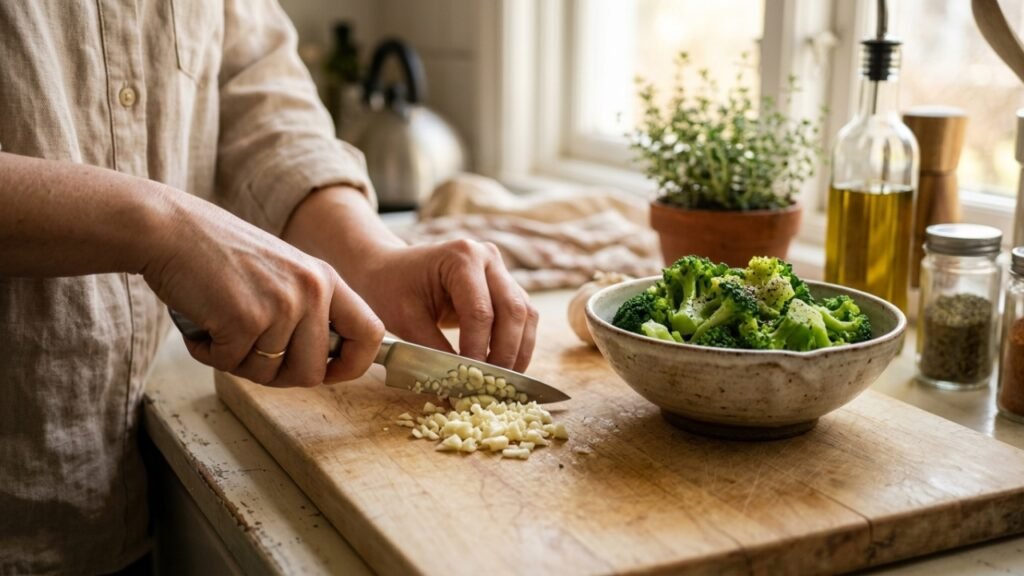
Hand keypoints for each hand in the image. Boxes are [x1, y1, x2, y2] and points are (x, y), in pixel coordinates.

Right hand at [143, 190, 384, 386]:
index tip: (328, 372)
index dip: (353, 365)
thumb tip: (323, 365)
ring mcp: (282, 305)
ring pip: (270, 374)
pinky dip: (211, 353)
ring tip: (222, 327)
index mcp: (326, 279)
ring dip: (239, 362)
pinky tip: (202, 323)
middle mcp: (312, 291)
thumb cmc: (218, 255)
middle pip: (313, 372)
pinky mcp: (246, 319)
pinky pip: (233, 365)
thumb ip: (307, 310)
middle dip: (277, 374)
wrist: (170, 229)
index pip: (371, 333)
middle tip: (248, 353)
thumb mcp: (282, 273)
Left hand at [353, 240, 539, 371]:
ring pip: (525, 314)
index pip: (480, 312)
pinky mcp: (506, 286)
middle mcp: (488, 258)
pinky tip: (505, 367)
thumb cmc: (392, 289)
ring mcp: (500, 270)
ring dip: (518, 351)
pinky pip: (522, 317)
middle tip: (494, 386)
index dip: (479, 350)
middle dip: (506, 353)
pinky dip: (517, 344)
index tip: (471, 381)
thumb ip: (434, 351)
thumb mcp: (407, 321)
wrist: (389, 269)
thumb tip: (458, 386)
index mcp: (461, 257)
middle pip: (513, 311)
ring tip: (503, 382)